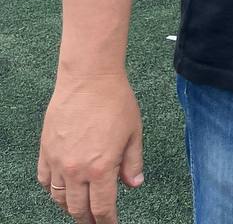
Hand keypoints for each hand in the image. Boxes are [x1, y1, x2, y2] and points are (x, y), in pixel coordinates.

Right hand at [38, 73, 143, 223]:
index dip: (106, 221)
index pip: (102, 208)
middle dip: (88, 219)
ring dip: (69, 206)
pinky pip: (44, 180)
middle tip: (95, 220)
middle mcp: (76, 170)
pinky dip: (51, 189)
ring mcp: (58, 161)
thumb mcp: (134, 132)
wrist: (89, 77)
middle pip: (78, 208)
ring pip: (58, 198)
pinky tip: (61, 186)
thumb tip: (134, 184)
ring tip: (79, 205)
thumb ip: (133, 162)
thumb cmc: (114, 100)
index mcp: (101, 168)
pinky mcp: (46, 150)